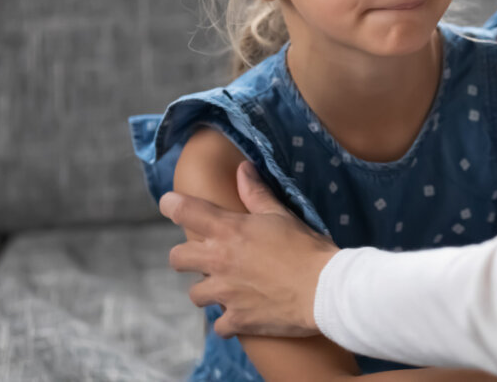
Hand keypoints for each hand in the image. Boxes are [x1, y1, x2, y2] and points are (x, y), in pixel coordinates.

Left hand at [159, 161, 339, 337]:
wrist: (325, 289)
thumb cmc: (306, 247)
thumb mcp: (281, 215)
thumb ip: (256, 193)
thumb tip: (243, 169)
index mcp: (229, 230)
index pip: (185, 211)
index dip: (172, 205)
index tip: (170, 204)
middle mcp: (219, 261)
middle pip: (177, 258)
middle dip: (187, 257)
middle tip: (206, 257)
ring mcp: (225, 293)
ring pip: (195, 294)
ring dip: (208, 291)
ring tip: (227, 288)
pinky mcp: (237, 320)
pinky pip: (219, 326)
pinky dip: (229, 322)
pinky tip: (242, 314)